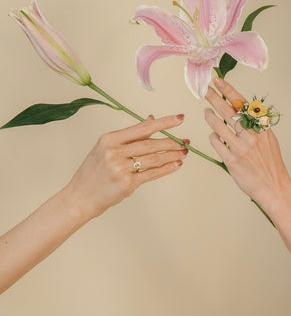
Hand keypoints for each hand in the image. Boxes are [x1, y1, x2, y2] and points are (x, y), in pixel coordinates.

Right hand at [65, 114, 187, 220]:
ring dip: (172, 155)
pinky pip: (152, 173)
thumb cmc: (93, 172)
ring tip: (183, 153)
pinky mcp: (128, 183)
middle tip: (185, 141)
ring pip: (154, 159)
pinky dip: (167, 168)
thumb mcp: (106, 147)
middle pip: (151, 144)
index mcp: (109, 139)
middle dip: (172, 142)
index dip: (163, 122)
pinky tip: (176, 164)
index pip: (142, 127)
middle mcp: (114, 152)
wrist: (80, 197)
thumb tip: (151, 120)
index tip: (179, 118)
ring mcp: (121, 168)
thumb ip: (130, 135)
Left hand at [204, 77, 290, 209]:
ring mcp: (240, 147)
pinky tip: (215, 136)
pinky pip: (216, 142)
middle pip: (227, 110)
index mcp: (261, 127)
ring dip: (210, 117)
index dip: (228, 90)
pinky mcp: (231, 160)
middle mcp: (251, 135)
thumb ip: (255, 124)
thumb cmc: (270, 162)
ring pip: (217, 125)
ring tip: (207, 112)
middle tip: (205, 89)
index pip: (241, 103)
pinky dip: (213, 136)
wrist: (273, 186)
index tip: (217, 80)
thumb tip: (241, 108)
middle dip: (213, 97)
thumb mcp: (268, 139)